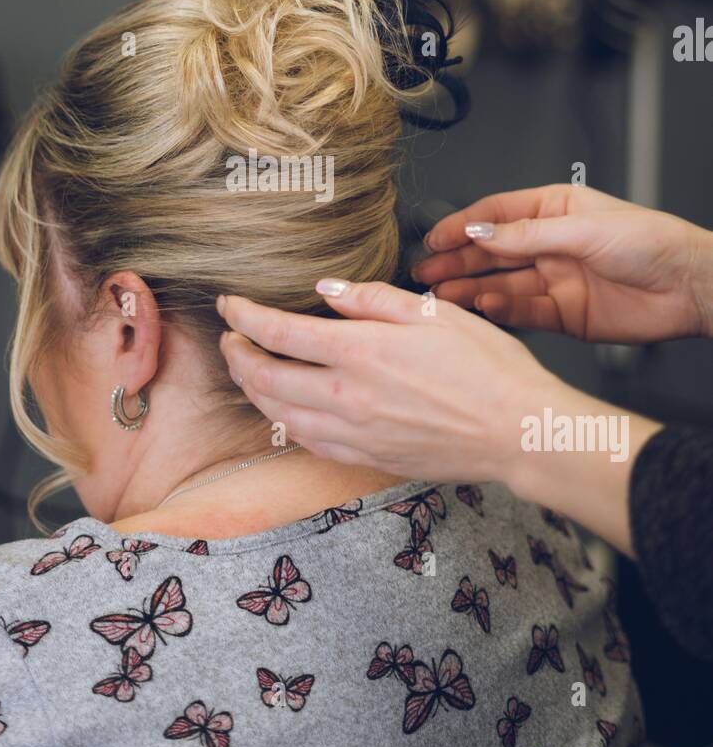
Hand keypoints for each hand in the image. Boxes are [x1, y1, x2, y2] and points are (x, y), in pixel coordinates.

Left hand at [217, 277, 660, 556]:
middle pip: (263, 377)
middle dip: (236, 355)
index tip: (229, 304)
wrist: (518, 431)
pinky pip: (305, 442)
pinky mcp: (365, 457)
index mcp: (361, 350)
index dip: (243, 316)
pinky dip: (282, 422)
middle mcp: (346, 395)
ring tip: (250, 369)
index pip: (277, 331)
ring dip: (253, 390)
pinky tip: (285, 408)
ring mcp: (352, 432)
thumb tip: (325, 289)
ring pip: (276, 414)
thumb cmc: (487, 367)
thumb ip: (371, 299)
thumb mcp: (433, 313)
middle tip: (231, 338)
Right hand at [413, 184, 712, 343]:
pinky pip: (524, 312)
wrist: (691, 287)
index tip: (434, 238)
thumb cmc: (652, 242)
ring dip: (471, 289)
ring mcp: (556, 280)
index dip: (462, 226)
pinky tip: (486, 307)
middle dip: (457, 261)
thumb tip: (479, 231)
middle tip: (425, 272)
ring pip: (502, 284)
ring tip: (443, 295)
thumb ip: (525, 234)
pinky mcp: (564, 315)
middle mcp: (550, 245)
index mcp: (554, 209)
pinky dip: (502, 311)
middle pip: (492, 252)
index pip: (495, 214)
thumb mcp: (582, 228)